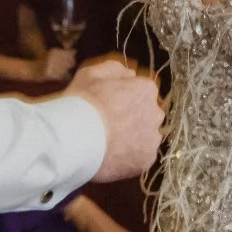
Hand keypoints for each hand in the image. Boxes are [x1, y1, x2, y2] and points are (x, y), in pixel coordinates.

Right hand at [80, 54, 162, 183]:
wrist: (76, 139)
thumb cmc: (83, 103)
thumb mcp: (92, 73)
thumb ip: (116, 70)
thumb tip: (130, 74)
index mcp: (145, 89)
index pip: (141, 93)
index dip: (123, 100)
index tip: (109, 106)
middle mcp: (156, 113)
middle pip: (146, 115)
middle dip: (132, 119)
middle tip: (108, 126)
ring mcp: (153, 139)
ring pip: (145, 138)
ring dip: (132, 139)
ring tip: (108, 144)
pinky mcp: (147, 161)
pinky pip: (140, 158)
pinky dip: (128, 158)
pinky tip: (111, 156)